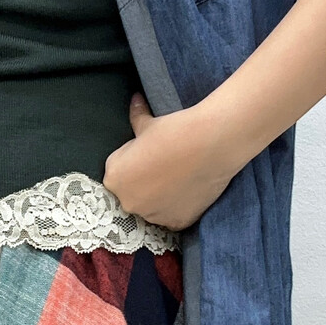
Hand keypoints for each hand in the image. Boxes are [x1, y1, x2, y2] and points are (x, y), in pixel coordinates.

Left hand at [102, 93, 239, 231]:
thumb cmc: (174, 131)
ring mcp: (152, 216)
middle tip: (165, 165)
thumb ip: (136, 117)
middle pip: (133, 193)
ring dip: (160, 196)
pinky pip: (171, 216)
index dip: (134, 161)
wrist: (211, 144)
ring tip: (178, 176)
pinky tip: (188, 189)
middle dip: (144, 182)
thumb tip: (134, 101)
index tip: (150, 154)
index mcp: (114, 178)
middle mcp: (128, 202)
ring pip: (152, 206)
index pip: (118, 172)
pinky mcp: (176, 223)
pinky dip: (178, 205)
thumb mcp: (147, 123)